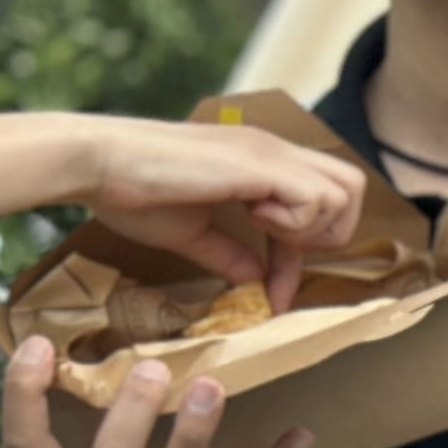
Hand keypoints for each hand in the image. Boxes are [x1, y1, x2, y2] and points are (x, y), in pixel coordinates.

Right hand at [67, 118, 367, 308]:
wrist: (95, 162)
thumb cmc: (130, 192)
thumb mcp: (190, 232)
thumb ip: (229, 254)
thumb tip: (255, 280)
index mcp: (260, 162)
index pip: (319, 205)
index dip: (302, 258)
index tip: (275, 296)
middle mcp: (274, 150)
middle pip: (353, 187)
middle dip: (330, 233)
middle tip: (280, 248)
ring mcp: (270, 152)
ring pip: (345, 191)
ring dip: (311, 226)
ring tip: (260, 228)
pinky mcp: (259, 163)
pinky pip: (317, 197)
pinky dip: (296, 221)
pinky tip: (253, 218)